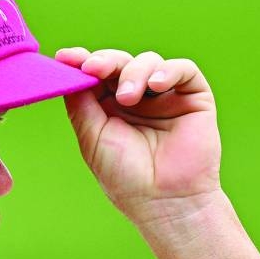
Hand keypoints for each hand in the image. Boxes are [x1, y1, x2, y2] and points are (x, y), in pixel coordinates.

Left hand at [55, 48, 219, 225]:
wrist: (164, 201)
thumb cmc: (125, 177)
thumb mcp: (92, 138)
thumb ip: (81, 104)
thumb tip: (67, 71)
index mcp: (110, 107)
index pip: (96, 75)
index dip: (81, 62)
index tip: (65, 57)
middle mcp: (137, 98)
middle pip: (120, 62)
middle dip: (105, 61)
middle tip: (94, 68)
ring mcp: (165, 96)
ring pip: (148, 61)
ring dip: (134, 72)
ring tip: (128, 96)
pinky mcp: (194, 97)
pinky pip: (184, 69)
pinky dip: (168, 70)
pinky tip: (156, 85)